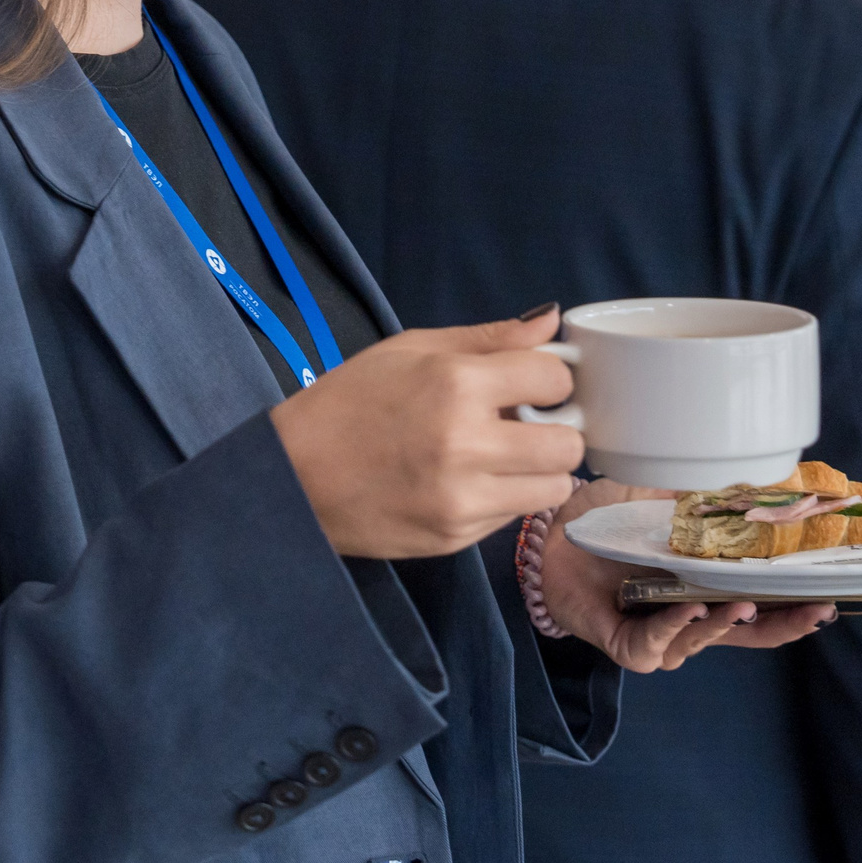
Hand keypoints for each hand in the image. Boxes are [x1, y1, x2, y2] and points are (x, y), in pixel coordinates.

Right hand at [272, 309, 584, 558]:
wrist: (292, 477)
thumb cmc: (348, 403)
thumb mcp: (411, 350)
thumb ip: (488, 339)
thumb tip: (550, 325)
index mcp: (455, 384)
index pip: (554, 380)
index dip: (550, 379)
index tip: (533, 384)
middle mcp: (466, 444)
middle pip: (569, 444)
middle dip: (557, 430)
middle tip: (528, 425)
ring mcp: (462, 499)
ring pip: (554, 488)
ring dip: (540, 470)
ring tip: (504, 456)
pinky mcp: (456, 537)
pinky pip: (514, 516)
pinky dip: (506, 497)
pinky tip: (470, 480)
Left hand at [536, 483, 833, 669]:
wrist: (549, 534)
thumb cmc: (603, 521)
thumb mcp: (659, 500)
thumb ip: (702, 497)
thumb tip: (754, 476)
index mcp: (703, 587)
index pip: (760, 606)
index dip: (794, 605)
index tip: (828, 594)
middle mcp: (687, 616)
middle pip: (747, 635)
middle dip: (783, 624)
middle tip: (815, 611)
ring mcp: (658, 635)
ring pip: (704, 640)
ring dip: (726, 622)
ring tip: (745, 603)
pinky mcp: (625, 646)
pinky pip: (656, 646)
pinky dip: (675, 627)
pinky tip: (689, 607)